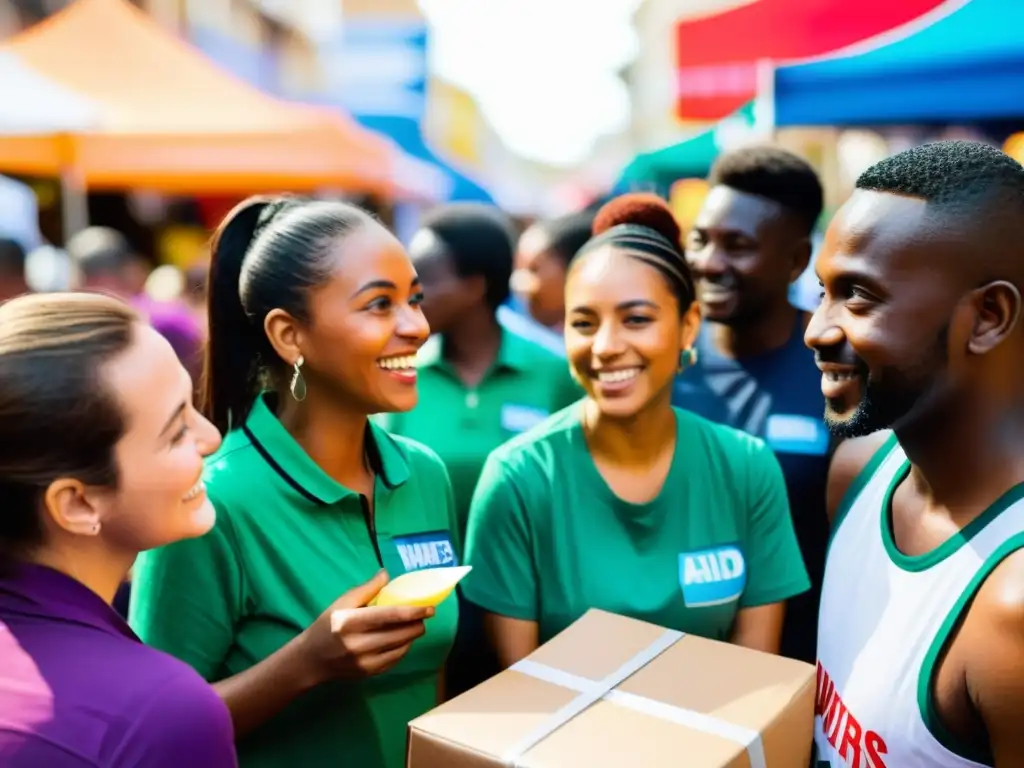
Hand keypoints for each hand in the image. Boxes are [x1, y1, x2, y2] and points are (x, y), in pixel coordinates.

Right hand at [300, 570, 433, 684]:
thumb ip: (366, 589)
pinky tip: (404, 639)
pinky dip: (404, 648)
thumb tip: (386, 574)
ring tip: (416, 625)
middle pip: (400, 634)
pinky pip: (395, 660)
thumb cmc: (327, 626)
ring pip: (401, 648)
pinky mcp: (369, 673)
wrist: (311, 660)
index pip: (390, 616)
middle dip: (418, 624)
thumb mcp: (341, 603)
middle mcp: (359, 644)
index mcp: (351, 622)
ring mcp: (365, 662)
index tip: (430, 607)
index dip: (414, 612)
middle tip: (425, 614)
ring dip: (413, 636)